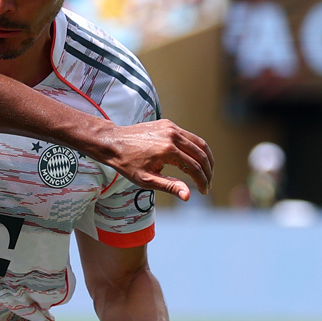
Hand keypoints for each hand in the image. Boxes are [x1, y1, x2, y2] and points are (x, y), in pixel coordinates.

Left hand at [96, 120, 213, 200]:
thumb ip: (169, 186)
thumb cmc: (127, 164)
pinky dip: (196, 148)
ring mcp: (171, 127)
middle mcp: (173, 135)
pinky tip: (194, 160)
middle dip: (208, 170)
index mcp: (168, 150)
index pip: (194, 167)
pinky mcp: (169, 124)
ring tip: (206, 172)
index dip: (202, 181)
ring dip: (206, 158)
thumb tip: (188, 196)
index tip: (204, 191)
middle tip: (208, 183)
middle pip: (201, 154)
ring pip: (199, 142)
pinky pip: (189, 136)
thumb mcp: (146, 180)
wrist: (113, 142)